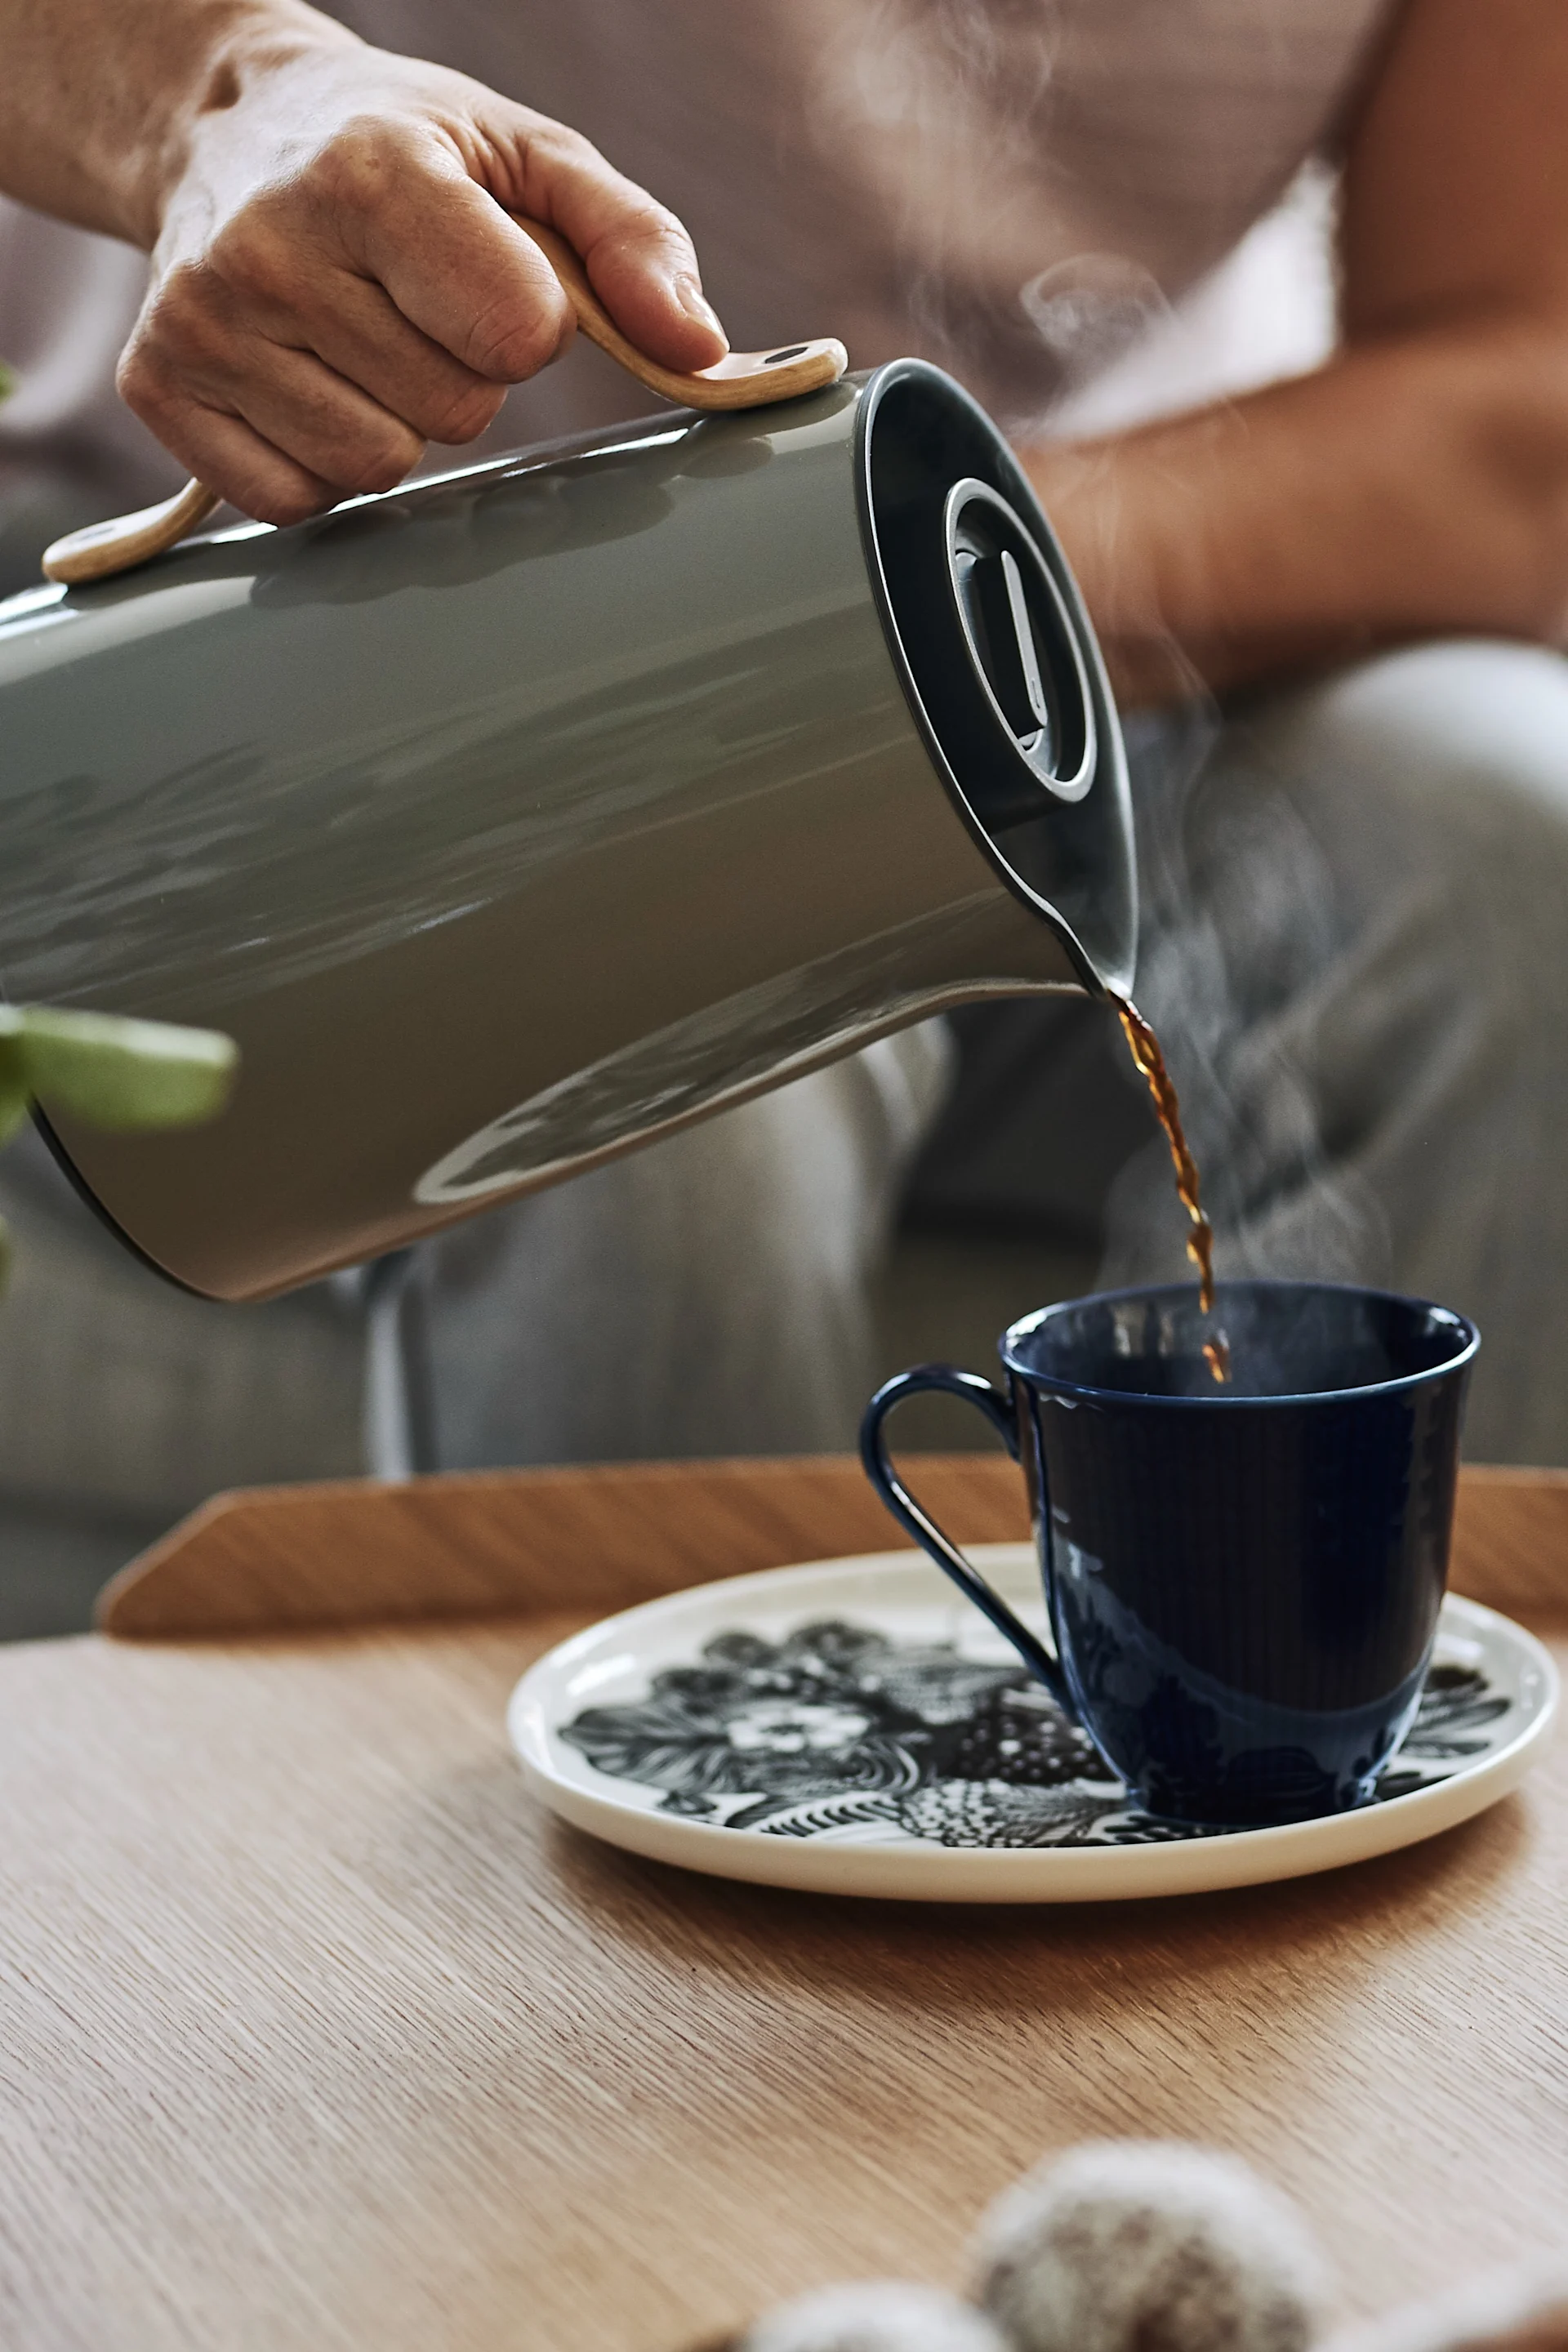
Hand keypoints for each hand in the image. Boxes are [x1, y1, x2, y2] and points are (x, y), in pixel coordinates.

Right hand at [117, 29, 728, 522]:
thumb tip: (701, 351)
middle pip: (453, 414)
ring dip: (390, 420)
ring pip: (375, 467)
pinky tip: (302, 378)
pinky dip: (316, 459)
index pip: (518, 336)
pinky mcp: (158, 387)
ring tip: (355, 338)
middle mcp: (269, 247)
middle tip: (407, 302)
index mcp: (372, 173)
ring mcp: (203, 324)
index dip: (526, 324)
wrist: (224, 125)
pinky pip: (295, 501)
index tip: (486, 272)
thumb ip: (634, 242)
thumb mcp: (530, 156)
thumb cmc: (402, 147)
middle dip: (456, 373)